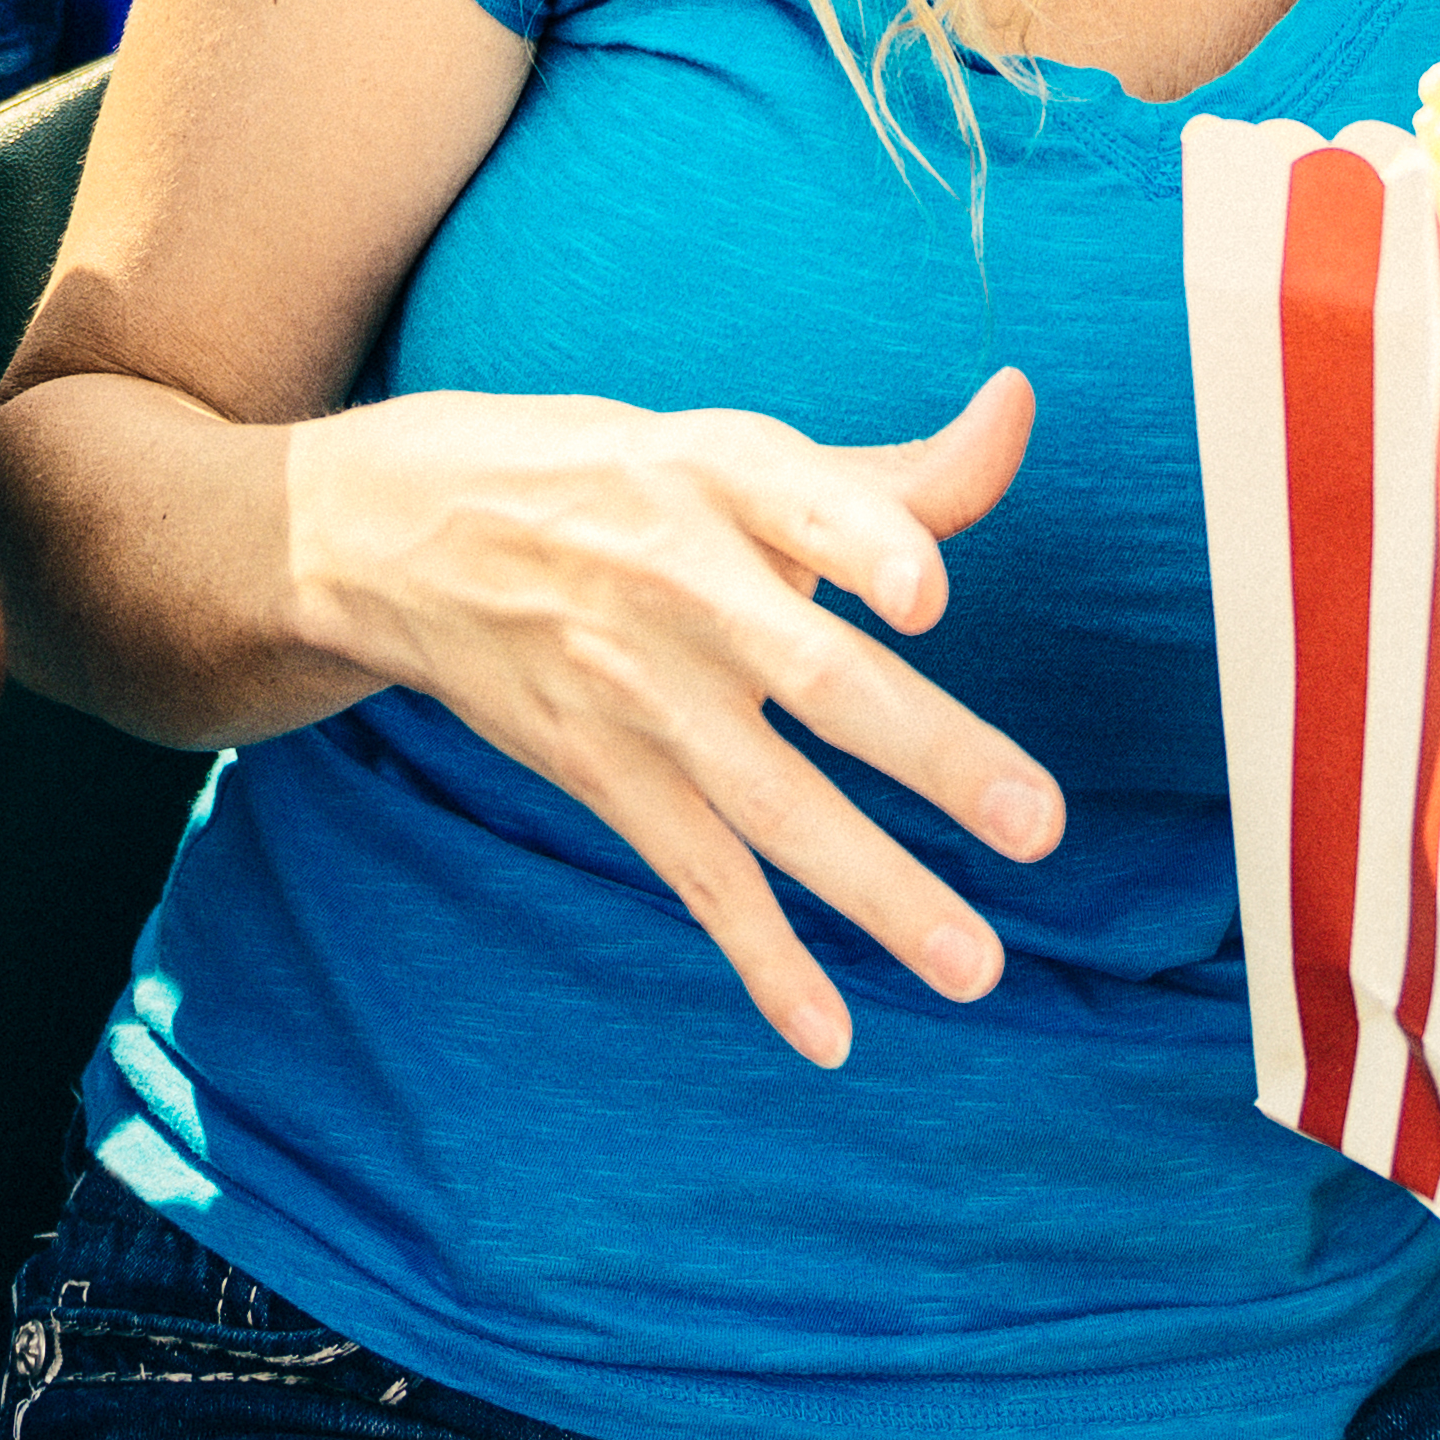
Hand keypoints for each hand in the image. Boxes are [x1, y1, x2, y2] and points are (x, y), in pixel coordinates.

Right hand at [280, 370, 1063, 1065]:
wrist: (402, 533)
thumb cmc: (621, 485)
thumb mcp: (735, 452)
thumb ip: (894, 471)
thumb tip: (1021, 406)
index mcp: (720, 473)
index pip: (801, 503)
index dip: (862, 546)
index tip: (928, 596)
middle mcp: (678, 581)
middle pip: (813, 673)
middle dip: (927, 752)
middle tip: (1037, 823)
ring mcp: (637, 689)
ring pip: (769, 801)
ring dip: (875, 889)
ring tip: (974, 966)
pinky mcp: (602, 771)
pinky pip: (697, 874)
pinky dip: (762, 957)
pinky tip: (831, 1033)